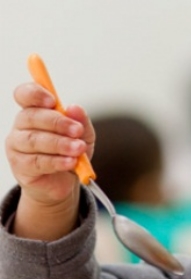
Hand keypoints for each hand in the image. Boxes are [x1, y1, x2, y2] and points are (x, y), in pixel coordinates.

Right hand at [5, 82, 94, 238]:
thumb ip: (80, 121)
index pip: (24, 94)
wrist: (64, 182)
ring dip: (59, 144)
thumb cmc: (70, 152)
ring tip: (78, 149)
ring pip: (34, 140)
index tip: (53, 101)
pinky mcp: (21, 166)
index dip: (35, 94)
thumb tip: (75, 108)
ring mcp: (17, 146)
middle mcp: (22, 126)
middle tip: (77, 130)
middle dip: (57, 123)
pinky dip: (57, 161)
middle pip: (31, 117)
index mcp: (35, 111)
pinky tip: (71, 162)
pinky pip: (37, 161)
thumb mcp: (82, 135)